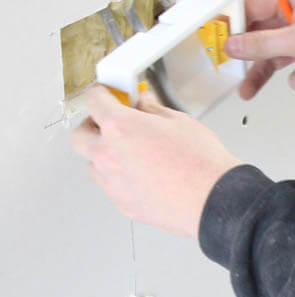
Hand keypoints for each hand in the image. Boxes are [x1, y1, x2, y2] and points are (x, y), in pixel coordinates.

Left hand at [72, 86, 241, 237]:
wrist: (212, 198)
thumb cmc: (200, 163)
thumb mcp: (180, 122)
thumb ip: (154, 110)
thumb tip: (144, 104)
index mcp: (120, 127)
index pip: (94, 100)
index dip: (101, 93)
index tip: (107, 94)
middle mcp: (108, 154)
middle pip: (80, 135)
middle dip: (92, 125)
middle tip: (111, 123)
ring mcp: (112, 182)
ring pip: (93, 164)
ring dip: (104, 154)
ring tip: (131, 152)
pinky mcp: (123, 203)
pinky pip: (112, 186)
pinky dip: (121, 177)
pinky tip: (144, 174)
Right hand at [225, 0, 294, 101]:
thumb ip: (262, 44)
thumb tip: (234, 44)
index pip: (256, 5)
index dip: (235, 20)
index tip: (216, 34)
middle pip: (263, 35)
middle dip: (250, 54)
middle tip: (228, 65)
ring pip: (278, 59)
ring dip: (269, 75)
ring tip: (248, 90)